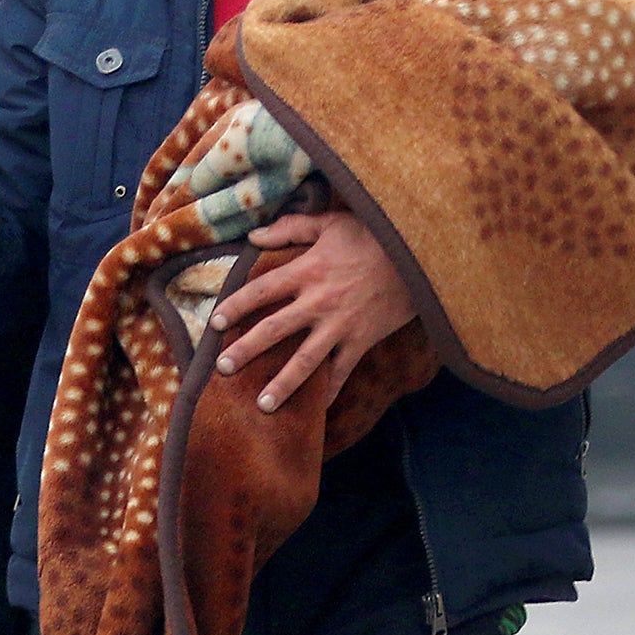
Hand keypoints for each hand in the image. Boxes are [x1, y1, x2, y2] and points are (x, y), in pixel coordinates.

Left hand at [209, 211, 415, 413]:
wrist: (419, 255)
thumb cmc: (373, 235)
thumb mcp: (331, 223)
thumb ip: (290, 228)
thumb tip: (253, 236)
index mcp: (306, 271)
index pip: (259, 292)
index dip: (234, 307)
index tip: (214, 324)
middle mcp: (318, 302)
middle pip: (272, 330)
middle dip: (244, 351)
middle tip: (222, 368)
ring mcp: (340, 326)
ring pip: (304, 361)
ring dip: (281, 385)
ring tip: (261, 406)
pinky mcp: (362, 341)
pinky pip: (341, 372)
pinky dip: (328, 392)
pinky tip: (314, 411)